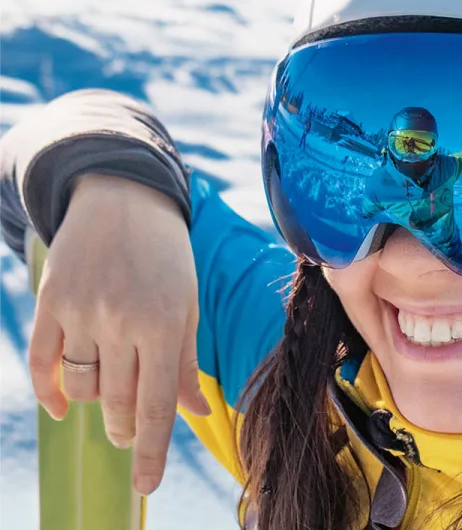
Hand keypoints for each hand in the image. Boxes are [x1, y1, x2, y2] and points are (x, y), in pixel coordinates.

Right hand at [28, 173, 207, 495]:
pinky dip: (50, 390)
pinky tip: (61, 404)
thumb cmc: (167, 258)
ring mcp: (82, 313)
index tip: (147, 485)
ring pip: (80, 388)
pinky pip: (42, 363)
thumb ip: (186, 362)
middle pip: (115, 402)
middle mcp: (122, 322)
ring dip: (92, 404)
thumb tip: (194, 414)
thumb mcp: (189, 305)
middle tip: (125, 434)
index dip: (149, 452)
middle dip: (121, 430)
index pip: (156, 405)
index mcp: (167, 325)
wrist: (122, 200)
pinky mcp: (50, 303)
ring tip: (106, 396)